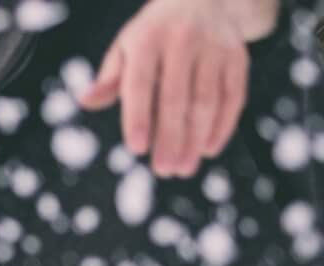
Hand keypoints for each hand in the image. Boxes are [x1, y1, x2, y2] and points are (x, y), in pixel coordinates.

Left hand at [81, 0, 276, 179]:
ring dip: (195, 139)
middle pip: (177, 97)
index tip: (136, 149)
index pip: (141, 82)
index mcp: (148, 39)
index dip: (138, 117)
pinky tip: (208, 149)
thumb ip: (109, 79)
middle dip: (170, 138)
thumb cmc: (152, 36)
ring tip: (183, 168)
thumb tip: (86, 100)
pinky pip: (233, 95)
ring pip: (207, 100)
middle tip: (163, 171)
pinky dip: (222, 125)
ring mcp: (214, 47)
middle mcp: (183, 39)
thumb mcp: (126, 49)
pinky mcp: (237, 57)